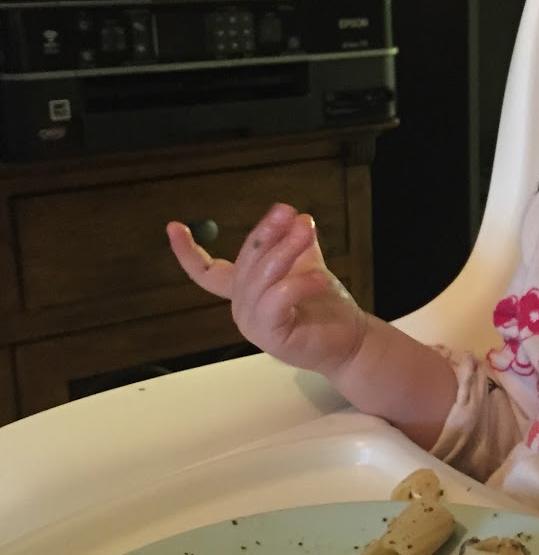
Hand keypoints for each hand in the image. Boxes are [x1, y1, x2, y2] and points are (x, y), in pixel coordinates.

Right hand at [166, 203, 366, 378]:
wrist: (349, 341)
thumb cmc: (325, 305)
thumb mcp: (306, 266)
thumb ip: (294, 243)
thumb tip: (294, 214)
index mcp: (243, 291)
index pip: (206, 273)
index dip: (187, 252)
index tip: (173, 227)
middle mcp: (241, 306)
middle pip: (246, 261)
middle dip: (269, 233)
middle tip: (292, 213)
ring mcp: (251, 323)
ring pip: (263, 276)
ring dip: (286, 249)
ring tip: (308, 231)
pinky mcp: (269, 334)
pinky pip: (278, 298)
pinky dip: (299, 283)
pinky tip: (320, 276)